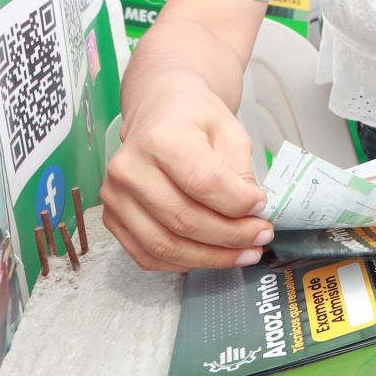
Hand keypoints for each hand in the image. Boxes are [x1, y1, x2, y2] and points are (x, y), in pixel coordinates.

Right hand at [101, 77, 270, 270]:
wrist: (159, 113)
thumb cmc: (196, 120)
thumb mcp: (230, 132)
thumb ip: (241, 173)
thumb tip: (252, 214)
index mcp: (161, 139)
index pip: (204, 183)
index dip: (238, 203)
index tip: (262, 208)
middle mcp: (130, 169)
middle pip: (184, 219)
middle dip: (231, 237)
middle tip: (262, 237)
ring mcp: (115, 197)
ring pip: (165, 245)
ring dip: (211, 257)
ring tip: (245, 253)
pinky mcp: (113, 218)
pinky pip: (148, 255)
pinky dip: (185, 262)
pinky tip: (212, 256)